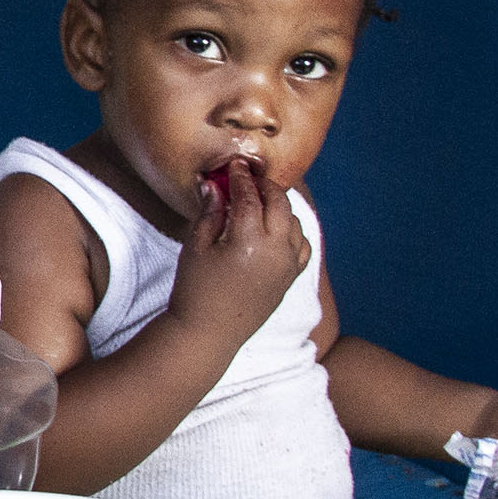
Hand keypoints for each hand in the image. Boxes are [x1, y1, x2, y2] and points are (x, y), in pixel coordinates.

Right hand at [165, 159, 309, 349]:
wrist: (209, 333)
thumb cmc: (195, 290)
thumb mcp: (196, 247)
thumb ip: (210, 213)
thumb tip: (215, 186)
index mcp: (249, 240)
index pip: (249, 196)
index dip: (240, 177)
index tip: (233, 165)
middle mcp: (276, 250)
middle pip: (279, 203)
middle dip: (264, 186)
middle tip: (247, 177)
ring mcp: (288, 265)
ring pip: (294, 221)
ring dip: (279, 205)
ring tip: (261, 199)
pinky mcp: (291, 277)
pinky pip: (302, 245)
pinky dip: (292, 229)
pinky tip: (276, 227)